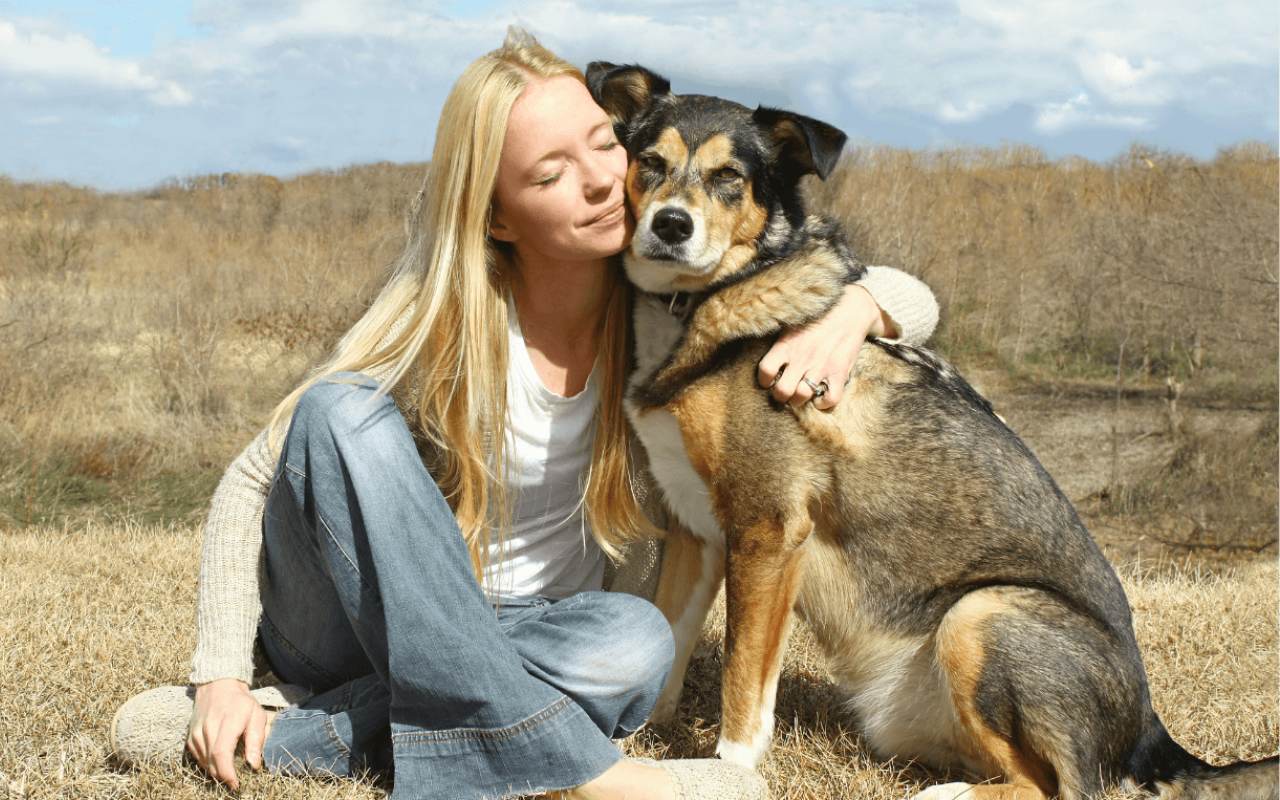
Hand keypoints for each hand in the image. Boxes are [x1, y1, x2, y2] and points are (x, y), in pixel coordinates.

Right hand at [188, 678, 269, 789]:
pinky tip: (218, 763)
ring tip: (229, 772)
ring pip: (204, 761)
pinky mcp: (190, 736)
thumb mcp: (257, 716)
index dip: (227, 773)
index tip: (236, 784)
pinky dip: (208, 764)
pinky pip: (198, 757)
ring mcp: (196, 732)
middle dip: (223, 776)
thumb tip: (253, 765)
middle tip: (235, 782)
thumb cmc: (242, 702)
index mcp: (227, 721)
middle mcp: (207, 727)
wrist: (218, 685)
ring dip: (216, 771)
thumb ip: (256, 740)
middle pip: (211, 761)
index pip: (221, 753)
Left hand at [756, 284, 892, 410]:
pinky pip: (830, 399)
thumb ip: (779, 337)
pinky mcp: (840, 372)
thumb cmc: (819, 315)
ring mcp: (821, 366)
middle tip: (785, 390)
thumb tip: (760, 341)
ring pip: (802, 397)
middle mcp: (802, 358)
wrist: (851, 309)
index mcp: (787, 345)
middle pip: (782, 391)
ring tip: (801, 393)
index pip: (765, 370)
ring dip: (799, 399)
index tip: (768, 380)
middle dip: (781, 395)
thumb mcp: (793, 321)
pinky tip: (820, 397)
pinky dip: (824, 404)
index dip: (763, 380)